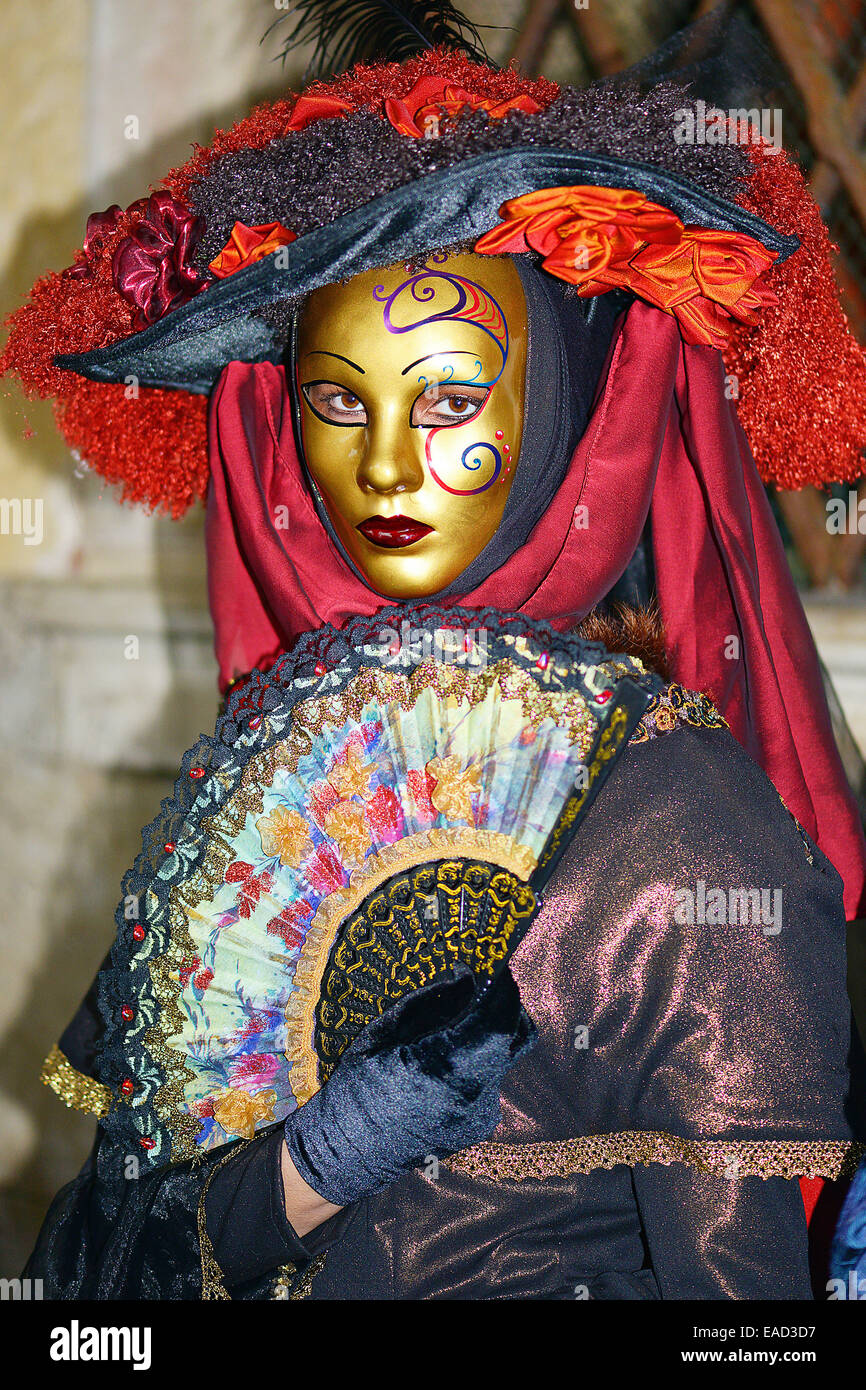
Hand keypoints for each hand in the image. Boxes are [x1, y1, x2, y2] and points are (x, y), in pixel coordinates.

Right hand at [283, 964, 534, 1206]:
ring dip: (490, 1030)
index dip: (501, 984)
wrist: (347, 1157)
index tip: (493, 962)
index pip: (496, 1017)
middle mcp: (472, 1094)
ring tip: (458, 1018)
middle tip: (478, 983)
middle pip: (514, 1033)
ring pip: (505, 1055)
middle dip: (502, 1002)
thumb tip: (463, 977)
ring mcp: (481, 1114)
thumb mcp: (379, 1035)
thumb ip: (426, 1003)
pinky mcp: (481, 1125)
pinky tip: (446, 1056)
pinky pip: (491, 1078)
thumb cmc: (354, 1090)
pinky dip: (478, 1057)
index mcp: (442, 1068)